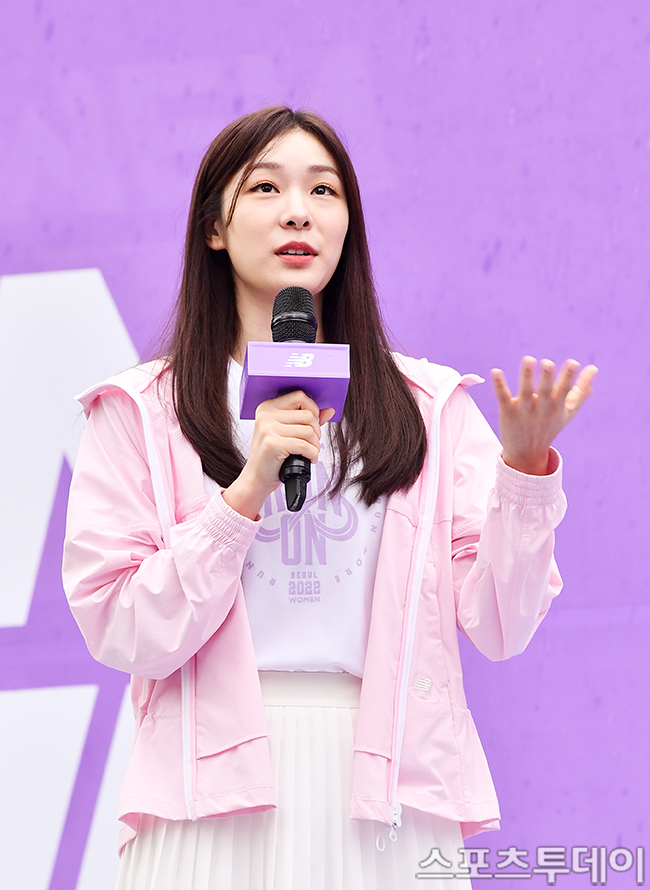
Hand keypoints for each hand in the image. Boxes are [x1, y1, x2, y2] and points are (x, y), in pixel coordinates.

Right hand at [223, 391, 334, 518]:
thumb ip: (307, 420)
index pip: (300, 396)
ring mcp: (268, 428)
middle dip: (317, 432)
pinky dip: (312, 454)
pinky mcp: (272, 443)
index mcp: (268, 407)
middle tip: (312, 444)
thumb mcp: (288, 433)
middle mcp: (266, 415)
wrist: (256, 479)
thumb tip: (330, 411)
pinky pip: (304, 445)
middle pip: (308, 415)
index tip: (313, 425)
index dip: (313, 410)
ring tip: (310, 453)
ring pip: (309, 431)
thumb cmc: (272, 457)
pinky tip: (309, 459)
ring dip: (316, 445)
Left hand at [491, 356, 597, 474]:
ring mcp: (524, 409)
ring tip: (528, 359)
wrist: (527, 453)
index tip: (573, 363)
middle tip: (548, 363)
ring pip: (525, 391)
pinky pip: (503, 396)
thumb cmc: (550, 427)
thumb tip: (594, 368)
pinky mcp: (507, 411)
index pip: (564, 389)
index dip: (568, 377)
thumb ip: (581, 391)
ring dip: (527, 375)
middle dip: (547, 377)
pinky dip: (499, 385)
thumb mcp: (568, 411)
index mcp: (557, 406)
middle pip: (545, 390)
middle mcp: (541, 407)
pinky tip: (496, 371)